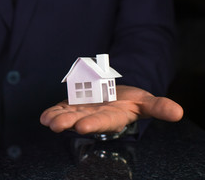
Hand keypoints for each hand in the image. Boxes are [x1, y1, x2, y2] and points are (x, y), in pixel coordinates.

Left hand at [40, 85, 182, 133]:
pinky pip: (60, 109)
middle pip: (80, 120)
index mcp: (112, 117)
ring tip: (47, 121)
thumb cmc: (130, 101)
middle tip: (57, 125)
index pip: (103, 121)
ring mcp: (81, 112)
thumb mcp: (146, 101)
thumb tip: (179, 113)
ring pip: (67, 116)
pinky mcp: (71, 105)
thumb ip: (159, 107)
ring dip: (56, 118)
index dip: (93, 123)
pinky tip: (44, 116)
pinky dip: (52, 111)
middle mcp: (94, 117)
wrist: (115, 96)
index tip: (83, 126)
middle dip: (69, 122)